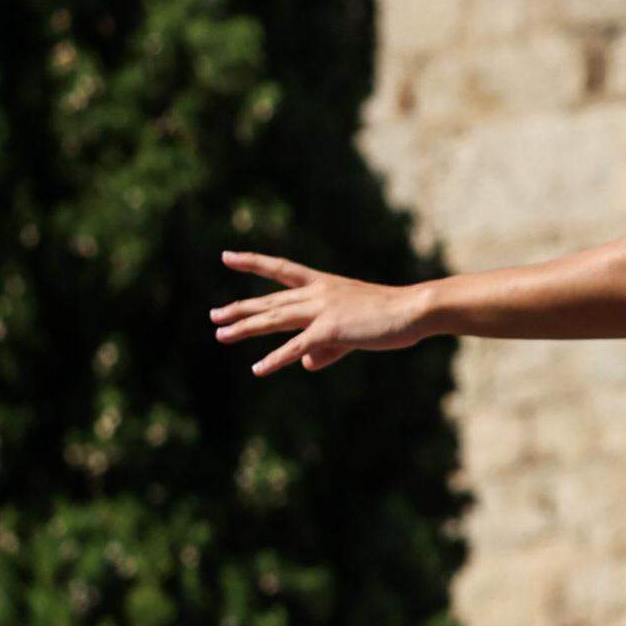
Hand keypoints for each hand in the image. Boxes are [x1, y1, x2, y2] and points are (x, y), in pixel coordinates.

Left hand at [213, 256, 434, 376]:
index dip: (252, 263)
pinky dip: (275, 359)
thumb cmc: (388, 318)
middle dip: (239, 309)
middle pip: (269, 301)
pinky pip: (296, 346)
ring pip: (274, 319)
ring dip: (245, 328)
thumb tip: (303, 362)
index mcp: (322, 284)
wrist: (411, 310)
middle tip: (214, 316)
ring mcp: (321, 310)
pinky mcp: (330, 330)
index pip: (280, 270)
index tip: (227, 257)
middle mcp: (316, 292)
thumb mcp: (352, 332)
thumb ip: (325, 348)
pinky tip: (257, 369)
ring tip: (220, 334)